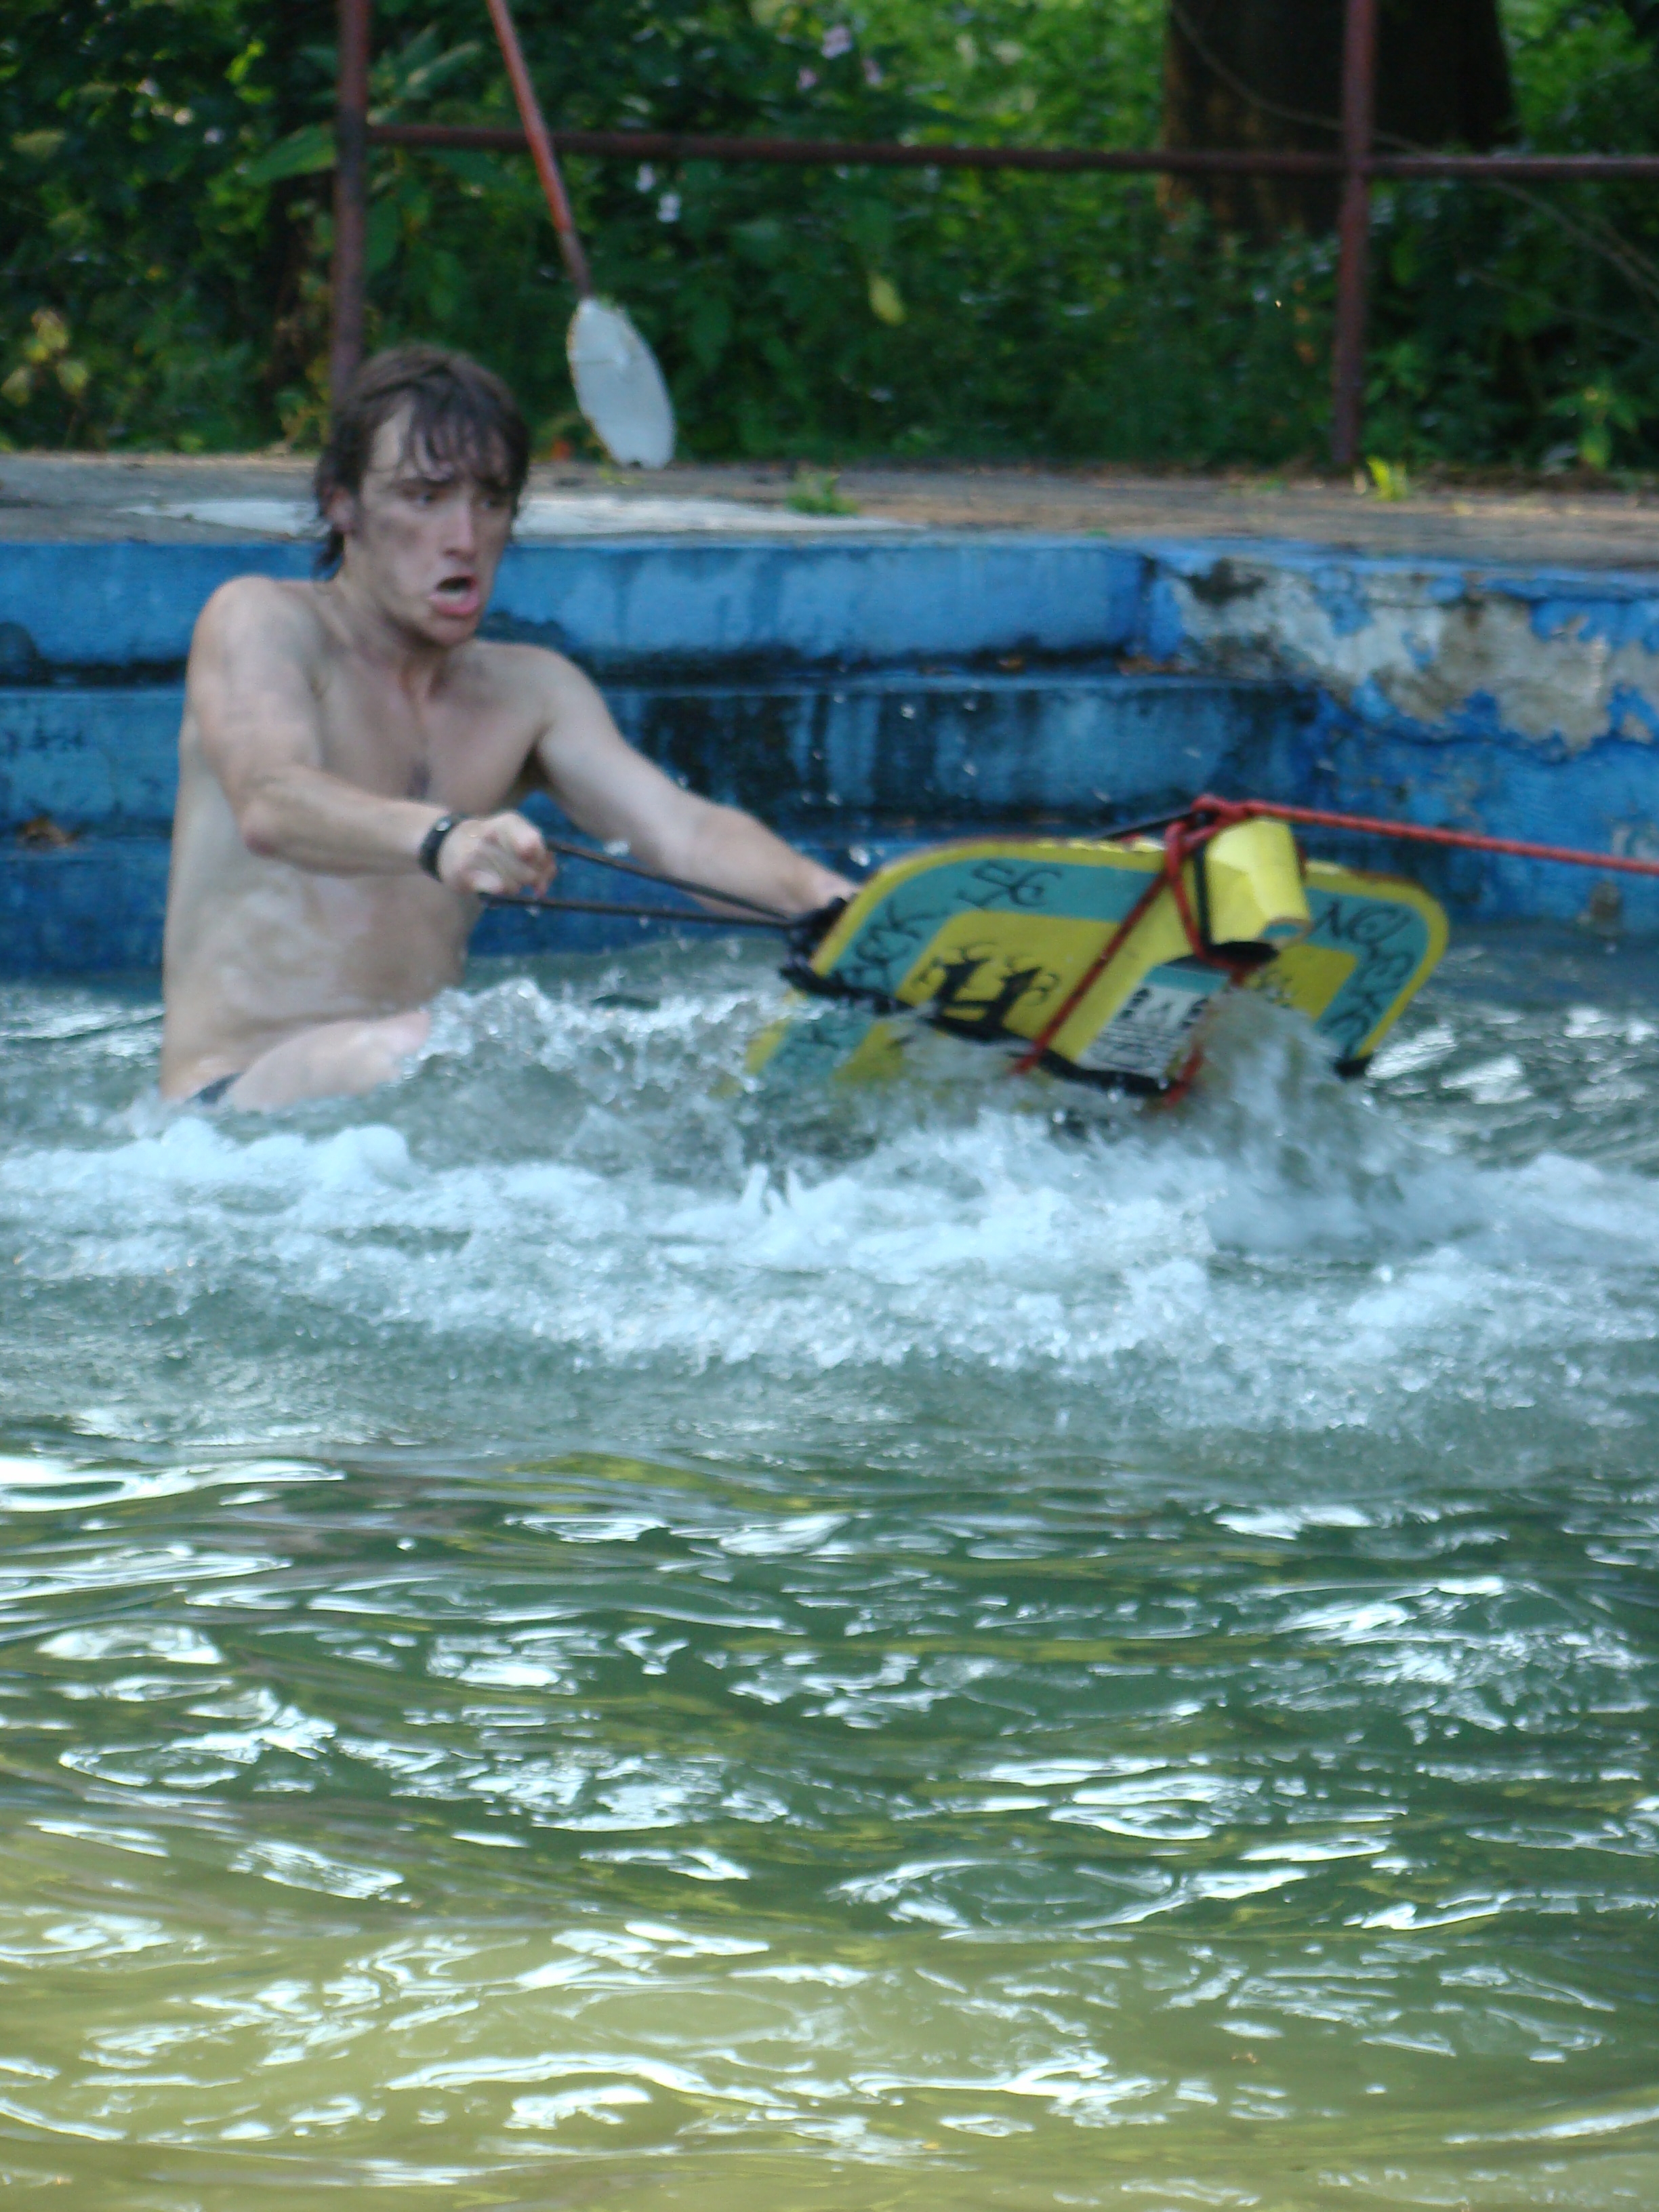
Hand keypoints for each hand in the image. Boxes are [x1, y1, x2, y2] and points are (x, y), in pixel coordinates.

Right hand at [436, 811, 553, 896]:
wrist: (449, 844)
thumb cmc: (493, 843)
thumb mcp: (516, 837)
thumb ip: (539, 853)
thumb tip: (548, 876)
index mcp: (509, 822)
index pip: (535, 846)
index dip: (542, 862)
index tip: (539, 865)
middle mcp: (492, 834)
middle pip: (528, 872)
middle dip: (532, 880)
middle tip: (530, 881)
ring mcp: (477, 854)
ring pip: (514, 885)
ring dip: (515, 887)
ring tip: (505, 878)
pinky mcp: (465, 873)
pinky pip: (497, 890)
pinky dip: (500, 891)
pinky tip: (494, 884)